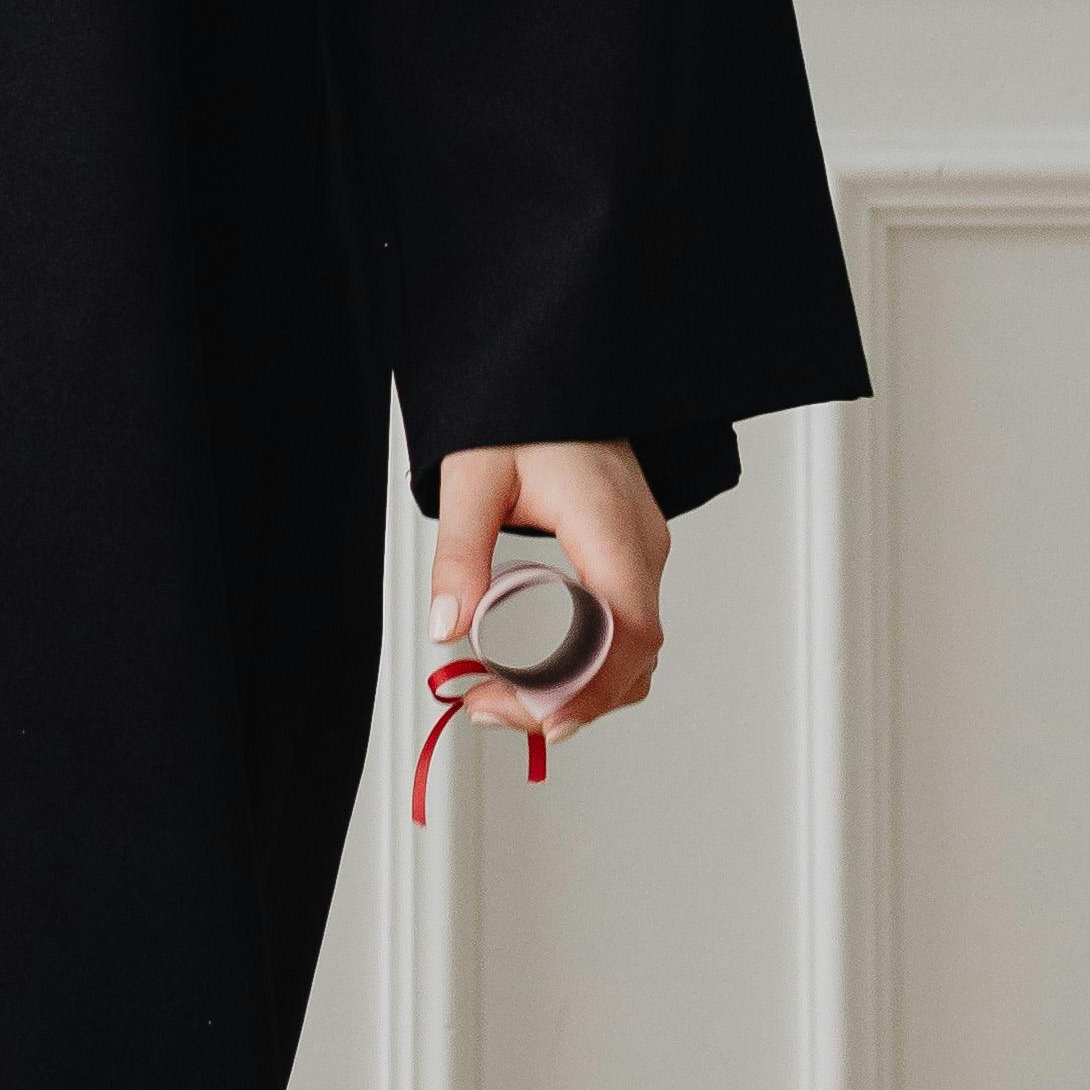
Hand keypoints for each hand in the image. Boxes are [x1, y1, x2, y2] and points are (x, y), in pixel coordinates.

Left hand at [428, 437, 670, 737]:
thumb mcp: (474, 476)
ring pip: (632, 652)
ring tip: (503, 699)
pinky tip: (540, 674)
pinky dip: (588, 663)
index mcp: (614, 528)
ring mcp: (641, 555)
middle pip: (633, 657)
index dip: (592, 689)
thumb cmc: (522, 413)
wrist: (555, 370)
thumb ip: (461, 552)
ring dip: (578, 689)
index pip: (630, 633)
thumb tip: (448, 625)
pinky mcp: (629, 557)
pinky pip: (624, 628)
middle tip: (491, 709)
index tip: (539, 718)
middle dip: (569, 701)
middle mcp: (642, 549)